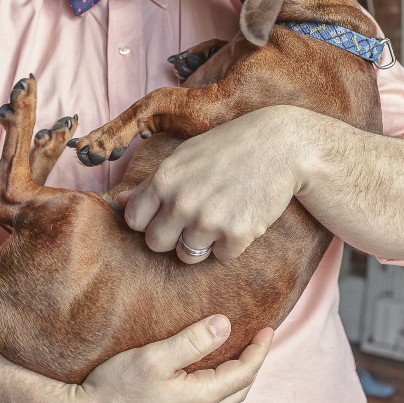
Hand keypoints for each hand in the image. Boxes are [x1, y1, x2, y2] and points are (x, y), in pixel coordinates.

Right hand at [59, 315, 272, 402]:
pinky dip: (218, 389)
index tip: (268, 329)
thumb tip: (225, 324)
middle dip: (253, 364)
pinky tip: (206, 378)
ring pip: (223, 402)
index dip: (259, 350)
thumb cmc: (115, 390)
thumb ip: (192, 341)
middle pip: (239, 390)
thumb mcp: (154, 357)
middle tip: (258, 340)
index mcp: (199, 399)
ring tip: (237, 355)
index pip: (244, 373)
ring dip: (236, 378)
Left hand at [119, 108, 301, 262]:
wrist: (281, 145)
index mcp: (165, 179)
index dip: (149, 219)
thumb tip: (121, 202)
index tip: (167, 212)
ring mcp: (209, 221)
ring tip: (221, 215)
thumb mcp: (186, 155)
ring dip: (202, 242)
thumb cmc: (231, 146)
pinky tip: (242, 217)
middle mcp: (182, 202)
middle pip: (156, 244)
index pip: (134, 221)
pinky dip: (232, 244)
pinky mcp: (237, 236)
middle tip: (194, 218)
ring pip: (187, 256)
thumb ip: (154, 181)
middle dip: (172, 236)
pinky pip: (221, 257)